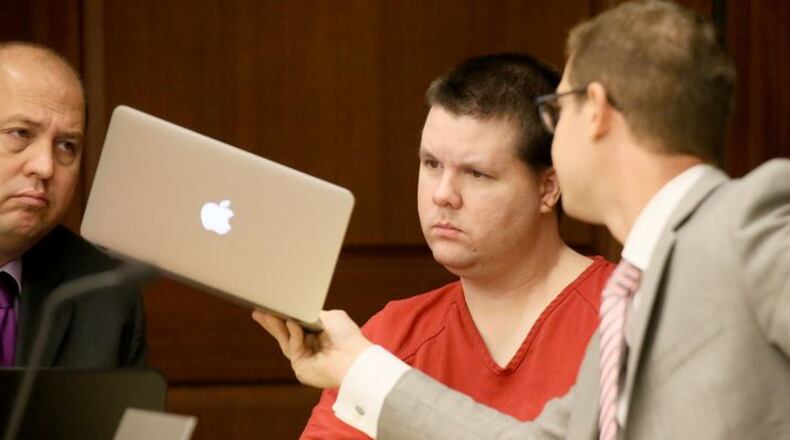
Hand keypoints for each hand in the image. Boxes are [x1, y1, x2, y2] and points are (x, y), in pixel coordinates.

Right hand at [252, 309, 371, 388]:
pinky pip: (293, 346)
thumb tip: (300, 309)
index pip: (296, 325)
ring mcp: (303, 358)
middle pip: (285, 333)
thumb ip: (313, 312)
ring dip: (274, 326)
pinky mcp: (300, 367)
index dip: (284, 315)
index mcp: (318, 335)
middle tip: (258, 309)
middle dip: (272, 321)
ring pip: (285, 340)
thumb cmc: (347, 337)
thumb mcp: (330, 317)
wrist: (353, 358)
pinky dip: (293, 334)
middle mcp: (310, 347)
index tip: (272, 305)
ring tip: (264, 312)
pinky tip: (290, 322)